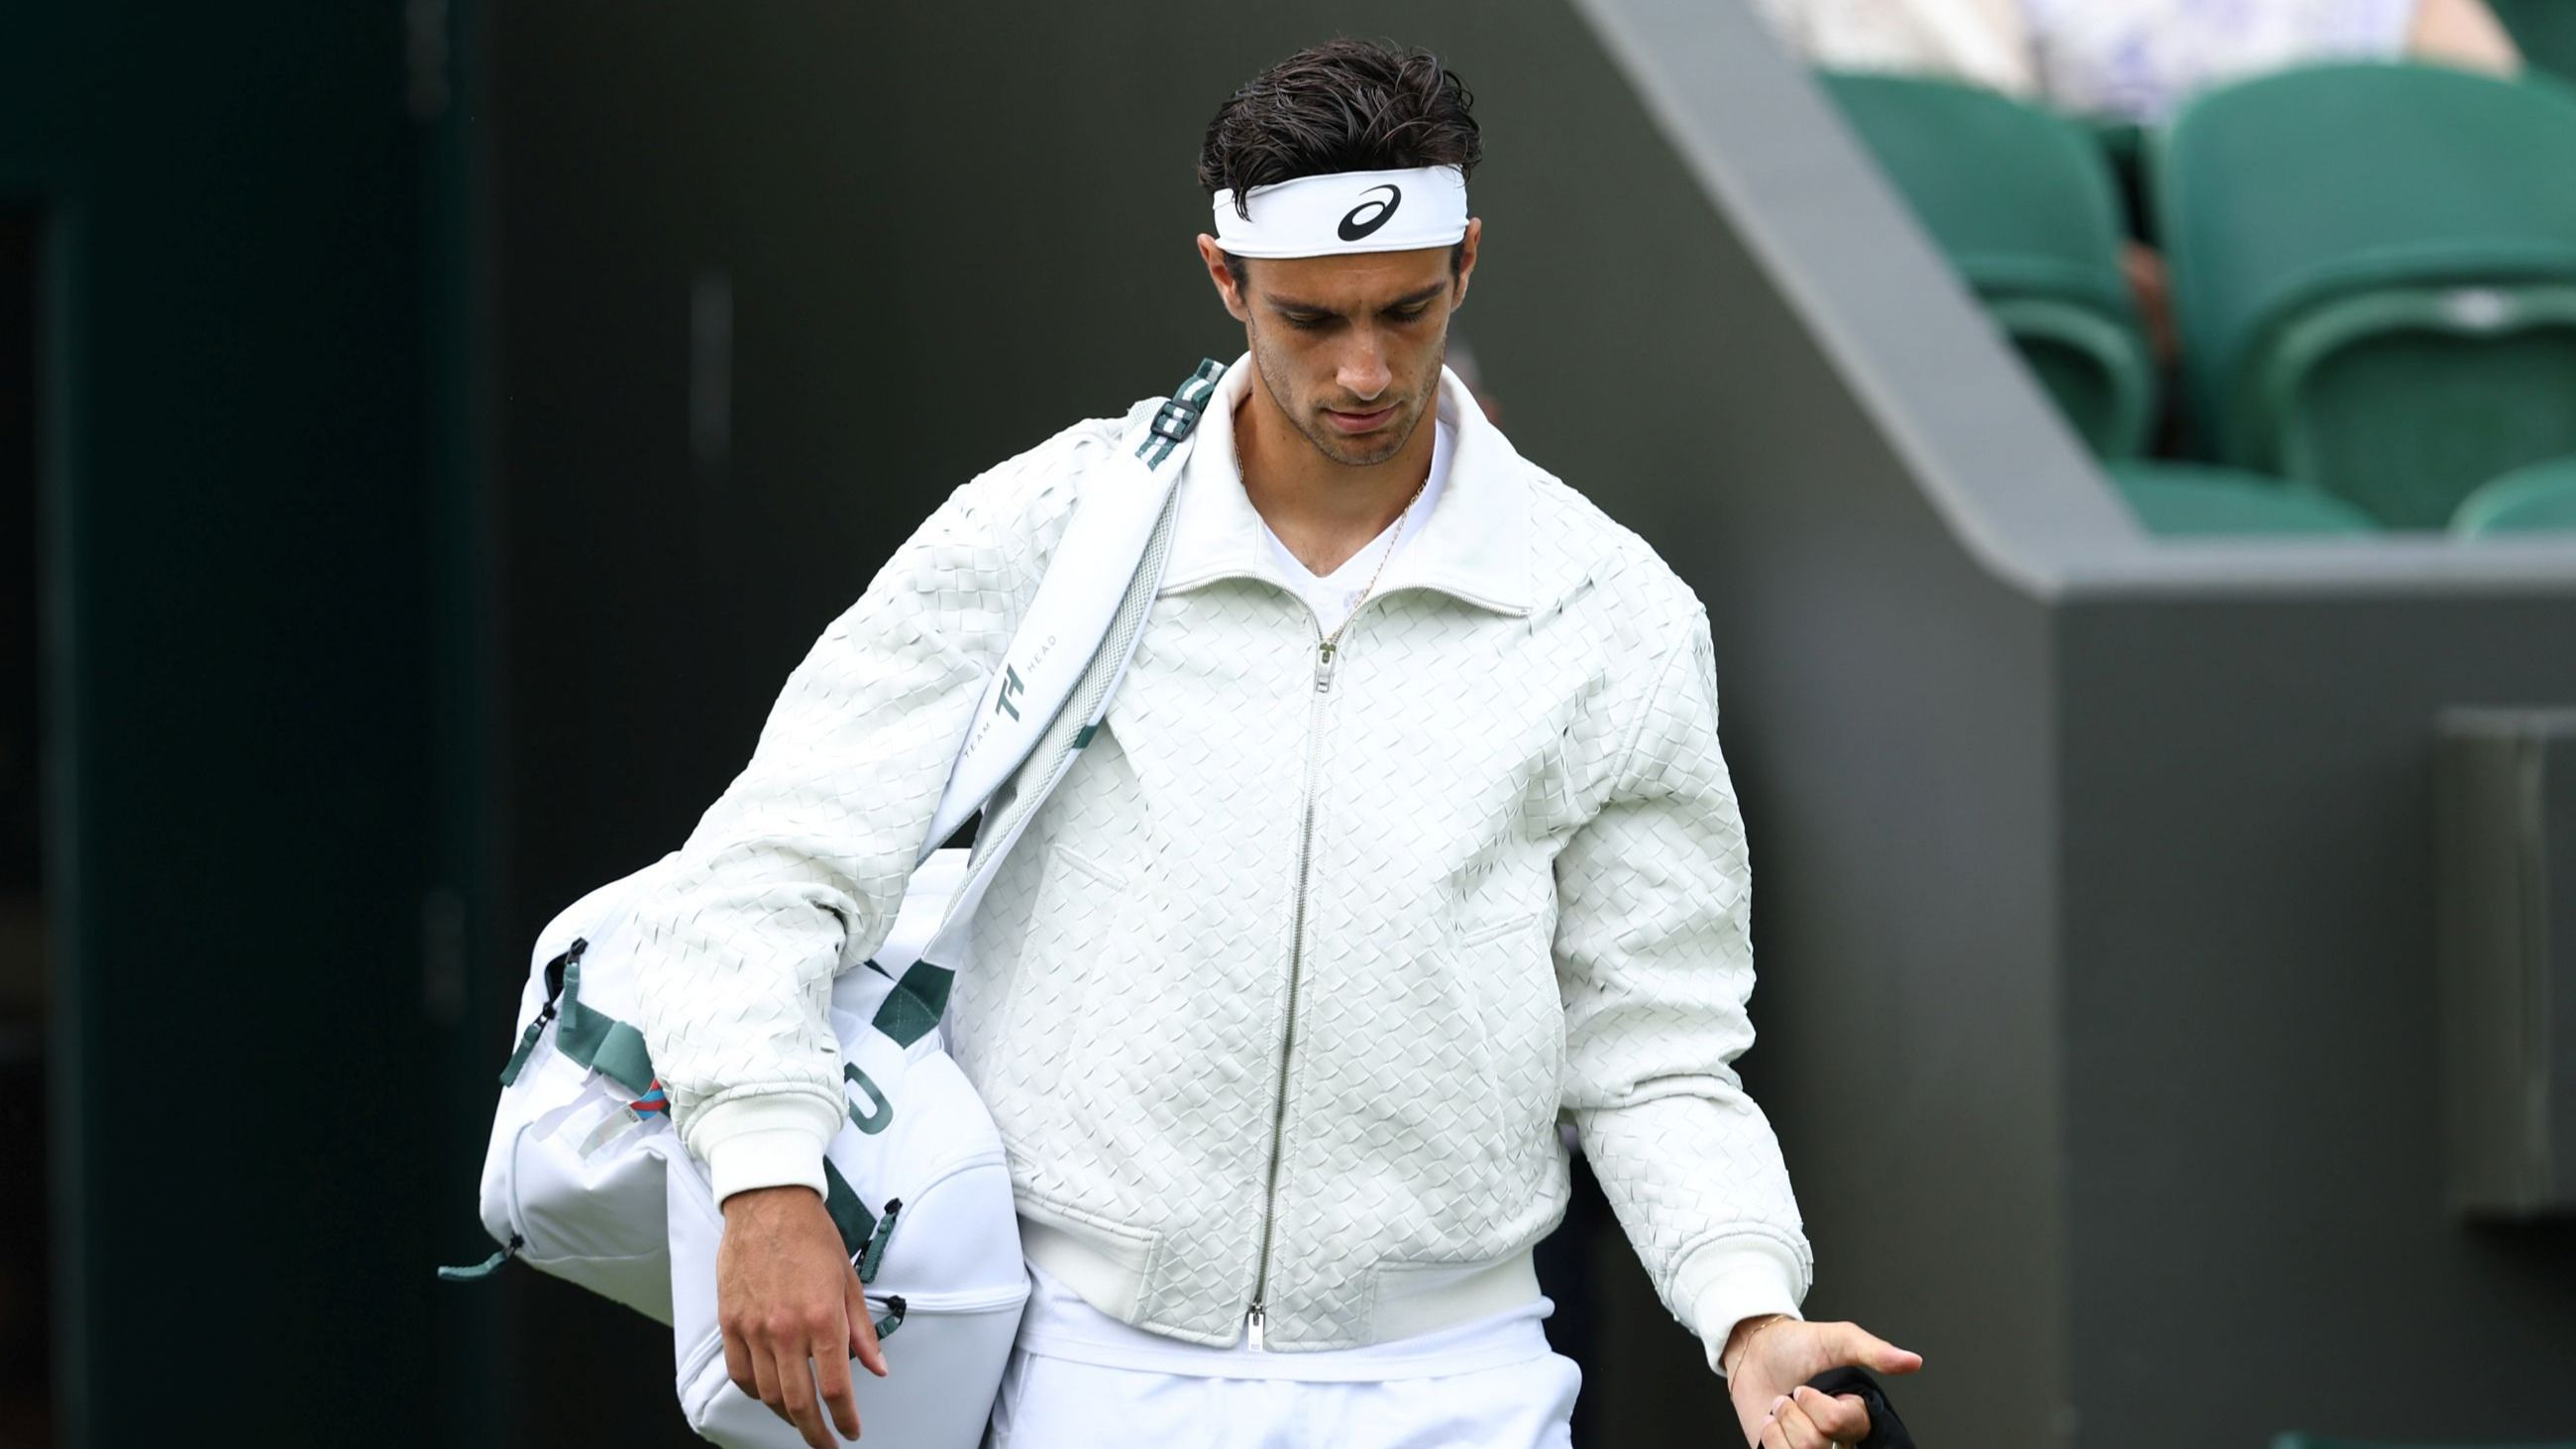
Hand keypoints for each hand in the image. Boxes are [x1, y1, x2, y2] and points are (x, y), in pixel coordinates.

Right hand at [718, 1185, 888, 1446]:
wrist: (768, 1202)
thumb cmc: (810, 1234)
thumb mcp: (849, 1280)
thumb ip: (862, 1330)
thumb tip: (876, 1367)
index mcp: (822, 1317)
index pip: (836, 1387)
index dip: (845, 1417)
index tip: (851, 1431)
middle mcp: (786, 1329)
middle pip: (799, 1402)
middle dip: (816, 1432)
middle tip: (827, 1442)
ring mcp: (753, 1327)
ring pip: (768, 1394)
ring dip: (787, 1416)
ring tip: (802, 1419)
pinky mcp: (730, 1322)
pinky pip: (739, 1373)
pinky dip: (755, 1392)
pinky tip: (769, 1394)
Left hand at [1723, 1315, 1920, 1447]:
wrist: (1753, 1352)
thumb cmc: (1796, 1345)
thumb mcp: (1836, 1339)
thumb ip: (1873, 1351)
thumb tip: (1913, 1361)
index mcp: (1855, 1414)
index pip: (1839, 1424)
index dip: (1816, 1404)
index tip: (1806, 1388)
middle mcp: (1837, 1437)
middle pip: (1817, 1443)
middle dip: (1794, 1413)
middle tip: (1793, 1395)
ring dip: (1780, 1423)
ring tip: (1781, 1408)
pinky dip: (1769, 1438)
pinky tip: (1771, 1425)